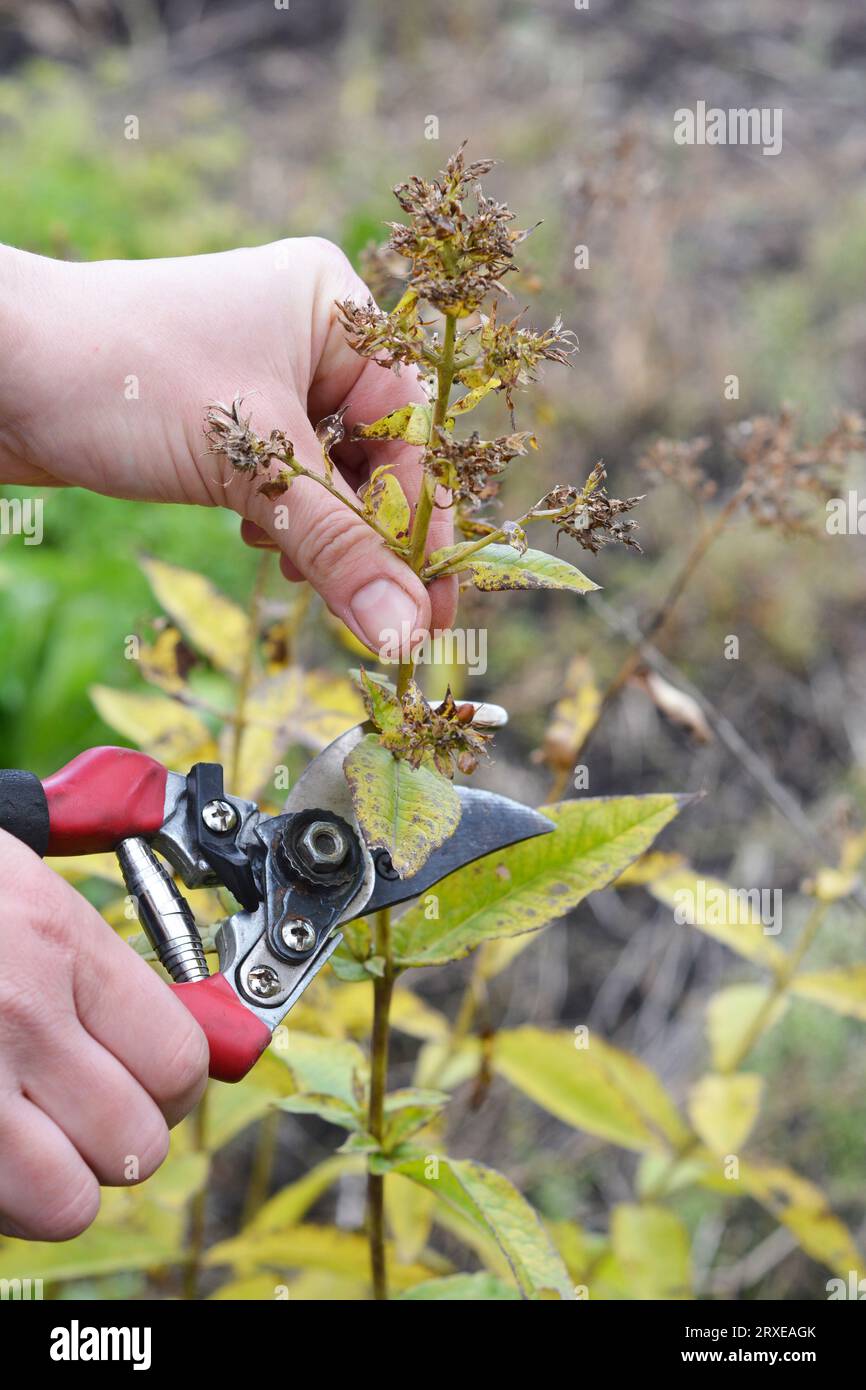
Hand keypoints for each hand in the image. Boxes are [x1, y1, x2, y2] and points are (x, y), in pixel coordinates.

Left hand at [0, 238, 455, 649]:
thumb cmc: (123, 379)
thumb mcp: (250, 465)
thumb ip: (338, 552)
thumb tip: (405, 634)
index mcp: (337, 309)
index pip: (414, 431)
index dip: (423, 527)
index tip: (430, 610)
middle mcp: (310, 334)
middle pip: (377, 457)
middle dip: (370, 538)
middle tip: (382, 620)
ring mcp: (265, 374)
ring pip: (329, 477)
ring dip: (322, 536)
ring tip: (296, 570)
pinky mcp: (226, 416)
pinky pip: (284, 481)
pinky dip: (282, 522)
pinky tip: (260, 543)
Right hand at [0, 831, 208, 1239]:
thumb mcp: (20, 883)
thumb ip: (98, 961)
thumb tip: (186, 1029)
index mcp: (56, 943)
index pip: (179, 1062)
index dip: (172, 1084)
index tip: (153, 1079)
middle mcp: (16, 1016)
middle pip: (133, 1145)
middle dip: (116, 1138)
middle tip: (83, 1110)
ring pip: (64, 1202)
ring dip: (53, 1181)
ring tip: (25, 1137)